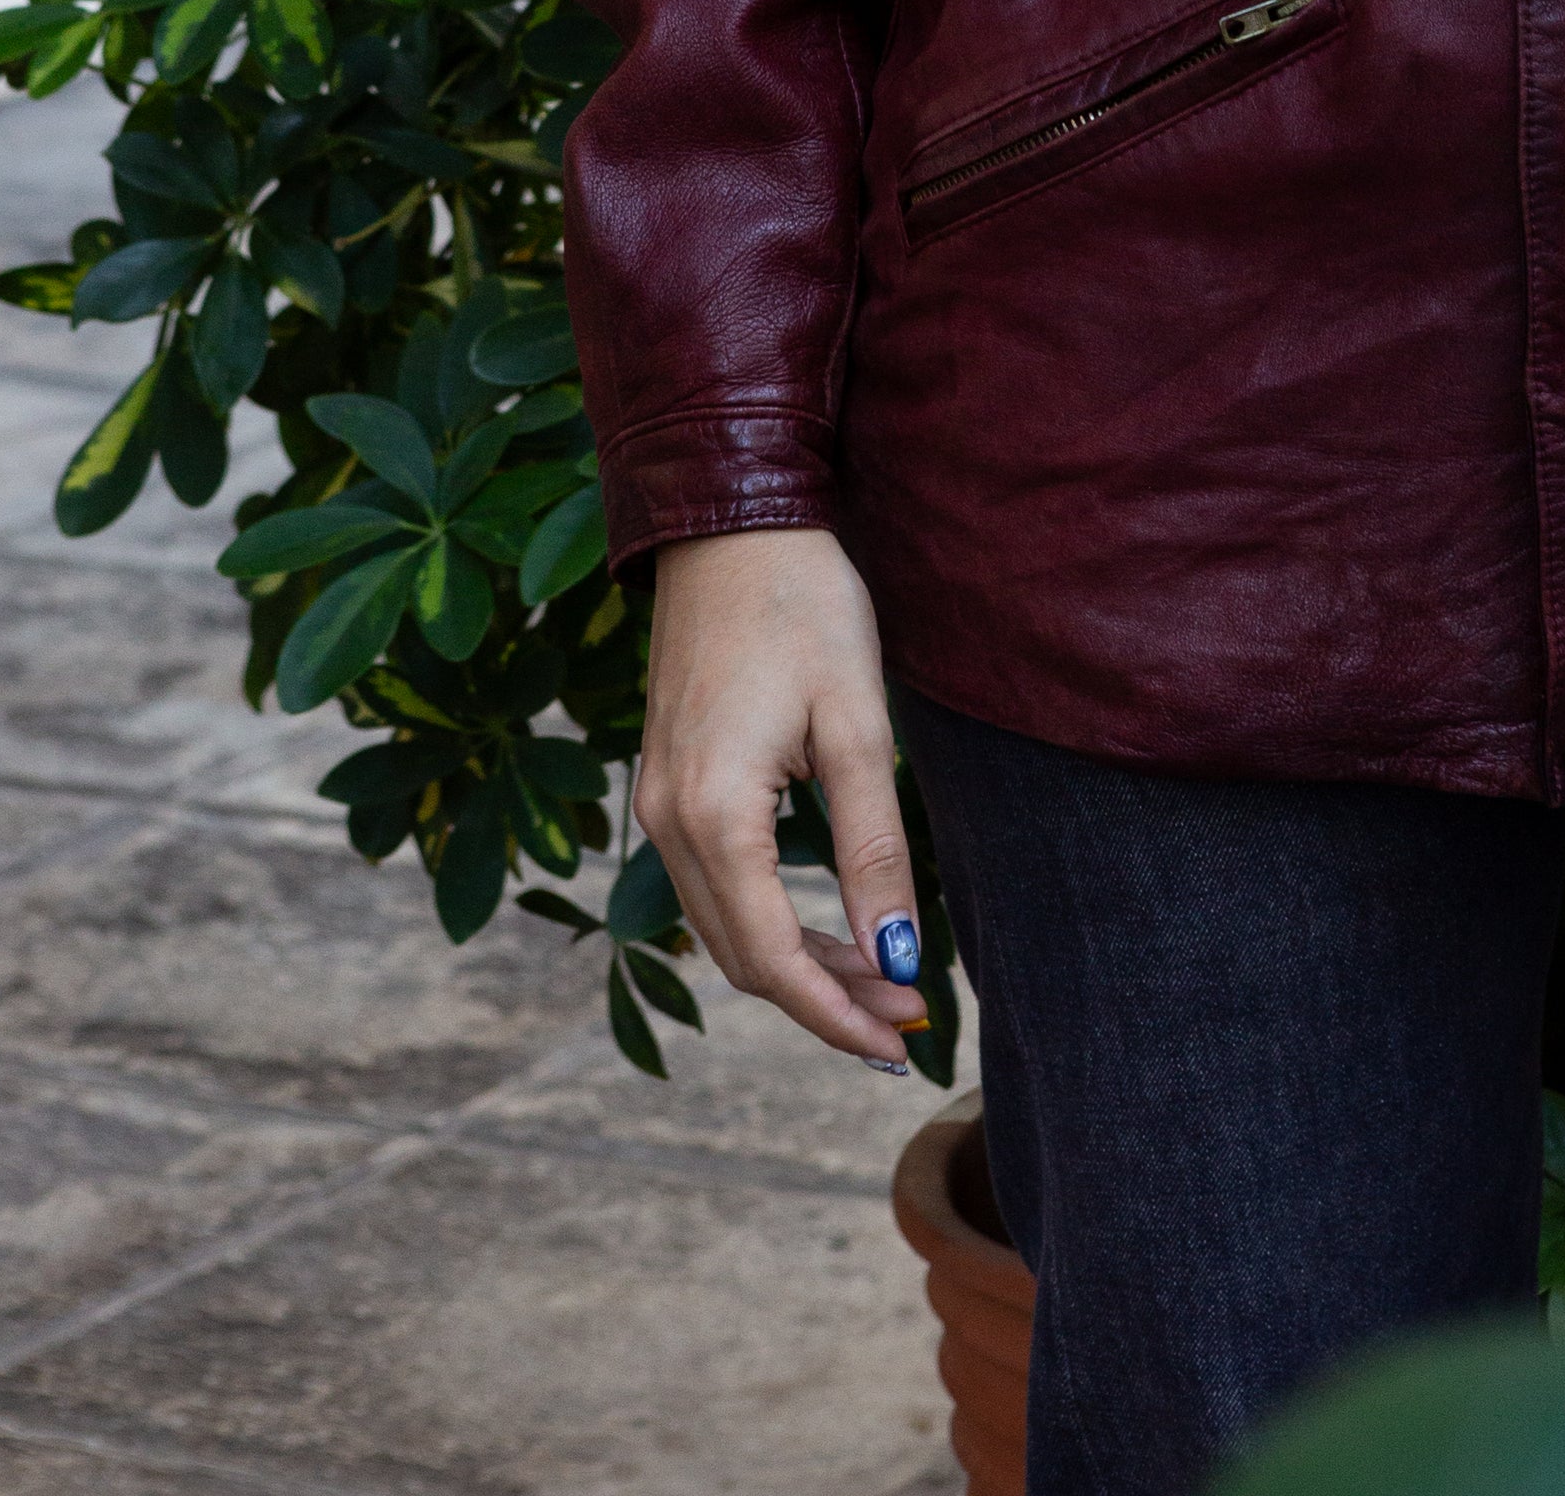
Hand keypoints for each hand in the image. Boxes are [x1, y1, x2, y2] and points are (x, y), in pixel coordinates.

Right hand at [635, 526, 931, 1069]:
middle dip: (825, 1001)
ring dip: (798, 966)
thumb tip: (898, 957)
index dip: (836, 1015)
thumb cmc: (801, 605)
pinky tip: (823, 927)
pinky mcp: (667, 779)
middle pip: (742, 957)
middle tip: (907, 1021)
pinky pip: (711, 882)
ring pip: (723, 925)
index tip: (902, 1044)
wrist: (729, 520)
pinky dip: (767, 919)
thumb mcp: (858, 723)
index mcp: (712, 816)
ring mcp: (656, 801)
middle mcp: (666, 821)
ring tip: (880, 984)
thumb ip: (873, 847)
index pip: (771, 961)